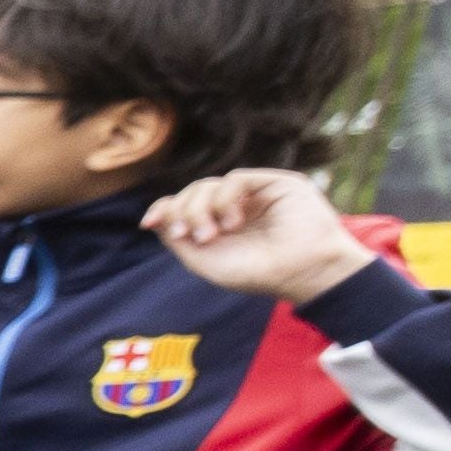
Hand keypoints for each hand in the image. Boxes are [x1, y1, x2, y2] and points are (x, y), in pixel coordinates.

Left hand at [144, 167, 375, 308]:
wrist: (301, 271)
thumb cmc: (256, 272)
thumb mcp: (204, 260)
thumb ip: (176, 237)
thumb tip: (154, 217)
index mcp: (218, 226)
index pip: (182, 206)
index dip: (165, 209)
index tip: (149, 222)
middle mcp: (234, 207)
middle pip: (192, 194)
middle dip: (183, 212)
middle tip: (192, 236)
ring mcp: (254, 195)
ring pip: (208, 185)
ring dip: (201, 208)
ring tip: (213, 234)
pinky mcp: (274, 183)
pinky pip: (235, 178)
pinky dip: (224, 198)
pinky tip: (233, 222)